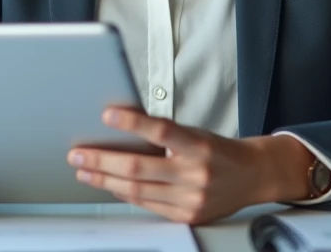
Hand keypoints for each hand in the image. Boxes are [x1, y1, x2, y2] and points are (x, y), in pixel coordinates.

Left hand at [68, 108, 304, 224]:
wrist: (253, 176)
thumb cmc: (219, 150)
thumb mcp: (195, 133)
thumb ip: (163, 133)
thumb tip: (122, 125)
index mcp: (199, 146)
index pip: (162, 131)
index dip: (133, 122)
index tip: (107, 114)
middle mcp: (196, 174)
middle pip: (139, 168)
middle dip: (101, 161)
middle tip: (77, 155)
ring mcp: (191, 199)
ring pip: (138, 191)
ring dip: (105, 180)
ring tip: (84, 171)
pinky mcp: (187, 216)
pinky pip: (147, 205)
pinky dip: (125, 195)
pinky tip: (109, 186)